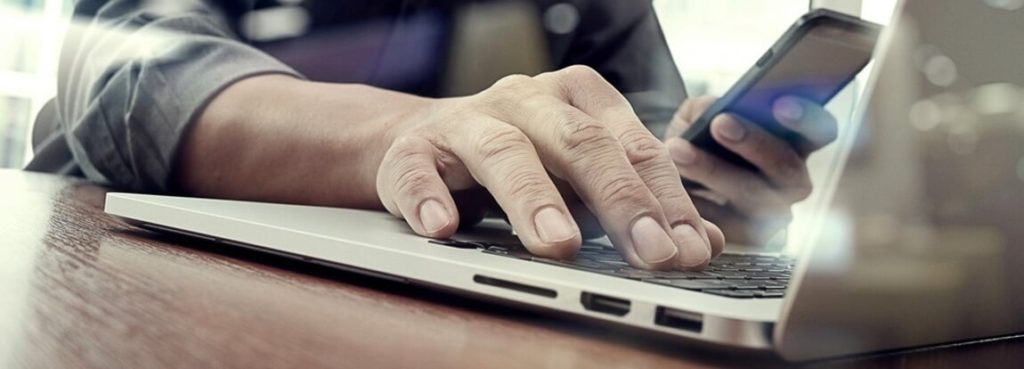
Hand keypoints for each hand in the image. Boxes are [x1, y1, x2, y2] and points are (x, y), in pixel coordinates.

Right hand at [376, 66, 724, 269]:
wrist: (425, 141)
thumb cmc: (520, 159)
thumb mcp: (581, 174)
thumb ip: (638, 201)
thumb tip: (702, 243)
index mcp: (577, 99)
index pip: (631, 146)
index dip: (664, 198)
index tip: (687, 249)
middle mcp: (526, 101)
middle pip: (578, 141)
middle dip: (619, 198)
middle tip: (648, 251)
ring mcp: (467, 121)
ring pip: (502, 151)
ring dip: (532, 197)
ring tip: (558, 244)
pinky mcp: (412, 150)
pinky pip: (418, 171)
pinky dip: (429, 198)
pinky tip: (443, 228)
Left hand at [662, 96, 837, 244]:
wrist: (678, 178)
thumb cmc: (699, 141)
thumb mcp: (698, 116)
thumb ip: (704, 108)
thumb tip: (708, 109)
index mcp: (796, 142)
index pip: (820, 130)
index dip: (806, 118)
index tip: (780, 104)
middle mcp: (792, 180)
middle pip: (787, 167)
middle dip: (754, 143)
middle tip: (720, 123)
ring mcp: (774, 213)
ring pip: (756, 198)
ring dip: (717, 172)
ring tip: (679, 150)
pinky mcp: (748, 237)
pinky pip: (728, 224)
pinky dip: (701, 204)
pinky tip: (675, 186)